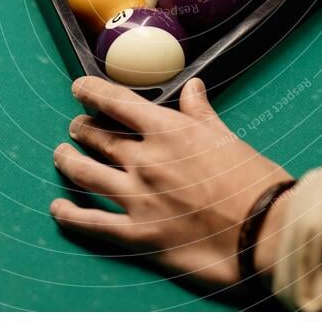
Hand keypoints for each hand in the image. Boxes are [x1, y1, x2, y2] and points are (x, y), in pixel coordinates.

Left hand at [51, 76, 291, 286]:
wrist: (263, 230)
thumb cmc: (252, 181)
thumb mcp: (226, 137)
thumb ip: (201, 113)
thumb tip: (193, 87)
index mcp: (168, 130)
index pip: (116, 102)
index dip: (91, 92)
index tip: (78, 88)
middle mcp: (145, 160)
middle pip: (97, 137)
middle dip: (81, 128)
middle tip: (76, 126)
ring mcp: (137, 198)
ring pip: (84, 172)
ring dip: (68, 160)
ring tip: (61, 154)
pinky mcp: (137, 234)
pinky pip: (91, 222)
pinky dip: (69, 214)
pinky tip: (58, 208)